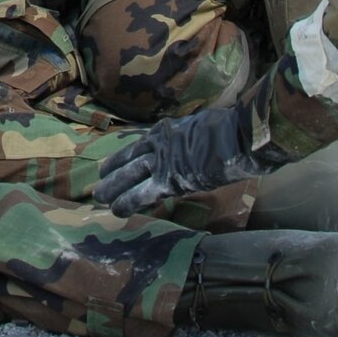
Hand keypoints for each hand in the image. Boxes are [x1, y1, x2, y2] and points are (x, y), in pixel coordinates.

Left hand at [95, 105, 280, 215]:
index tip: (114, 164)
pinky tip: (118, 210)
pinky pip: (144, 193)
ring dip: (113, 189)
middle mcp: (160, 142)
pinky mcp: (170, 178)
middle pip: (129, 159)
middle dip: (112, 172)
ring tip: (100, 199)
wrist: (239, 136)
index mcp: (168, 130)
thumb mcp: (200, 126)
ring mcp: (163, 160)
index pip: (140, 145)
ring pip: (130, 175)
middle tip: (98, 183)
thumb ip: (188, 136)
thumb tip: (190, 144)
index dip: (126, 157)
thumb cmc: (230, 130)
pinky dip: (129, 202)